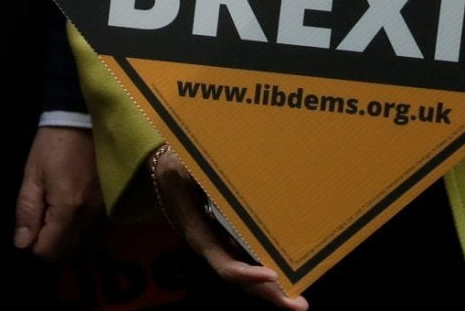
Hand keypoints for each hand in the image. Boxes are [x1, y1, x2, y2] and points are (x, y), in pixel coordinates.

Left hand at [13, 125, 101, 262]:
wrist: (84, 118)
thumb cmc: (53, 143)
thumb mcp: (33, 174)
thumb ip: (27, 211)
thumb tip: (22, 243)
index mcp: (67, 208)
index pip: (49, 251)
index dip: (33, 248)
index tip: (27, 232)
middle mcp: (90, 216)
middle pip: (68, 254)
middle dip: (50, 248)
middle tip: (38, 228)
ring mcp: (104, 212)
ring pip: (83, 247)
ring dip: (66, 243)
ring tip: (53, 222)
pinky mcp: (111, 206)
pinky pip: (95, 234)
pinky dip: (81, 235)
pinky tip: (70, 219)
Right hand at [148, 145, 306, 308]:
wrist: (164, 175)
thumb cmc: (174, 171)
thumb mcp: (180, 168)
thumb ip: (195, 173)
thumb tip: (213, 177)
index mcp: (200, 236)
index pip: (225, 264)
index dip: (247, 274)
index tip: (272, 274)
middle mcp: (213, 247)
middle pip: (242, 280)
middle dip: (269, 294)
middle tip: (300, 304)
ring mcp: (221, 245)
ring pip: (247, 273)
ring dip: (272, 288)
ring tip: (299, 298)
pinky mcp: (228, 238)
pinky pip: (249, 258)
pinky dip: (267, 266)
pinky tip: (290, 268)